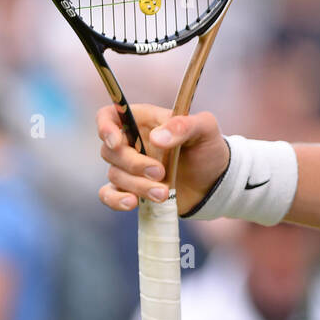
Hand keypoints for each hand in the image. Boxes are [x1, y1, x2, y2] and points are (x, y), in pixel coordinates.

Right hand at [96, 103, 229, 214]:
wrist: (215, 182)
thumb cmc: (208, 148)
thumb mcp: (205, 129)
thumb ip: (183, 126)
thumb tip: (157, 138)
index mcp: (144, 120)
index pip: (109, 115)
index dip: (105, 127)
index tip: (117, 141)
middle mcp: (132, 142)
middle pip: (110, 150)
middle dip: (134, 164)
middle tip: (160, 172)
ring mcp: (130, 167)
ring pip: (115, 174)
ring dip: (137, 185)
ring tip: (164, 193)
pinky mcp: (131, 189)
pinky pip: (108, 195)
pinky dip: (116, 200)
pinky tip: (132, 203)